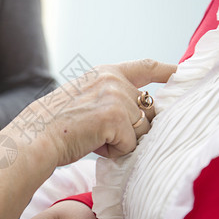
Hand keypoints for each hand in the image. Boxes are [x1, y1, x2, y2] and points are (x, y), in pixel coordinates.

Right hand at [10, 59, 175, 166]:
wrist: (36, 135)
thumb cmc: (58, 123)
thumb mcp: (86, 98)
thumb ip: (114, 98)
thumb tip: (144, 116)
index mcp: (106, 73)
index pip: (145, 67)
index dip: (167, 71)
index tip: (182, 73)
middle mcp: (114, 80)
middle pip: (147, 110)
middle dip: (134, 127)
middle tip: (102, 132)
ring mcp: (117, 97)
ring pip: (141, 130)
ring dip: (122, 140)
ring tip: (94, 137)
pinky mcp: (116, 117)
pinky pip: (130, 145)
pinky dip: (114, 151)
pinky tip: (93, 144)